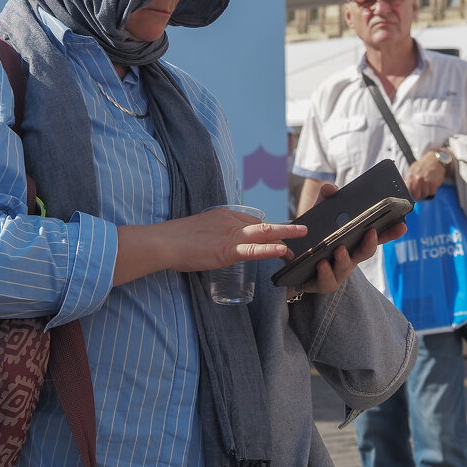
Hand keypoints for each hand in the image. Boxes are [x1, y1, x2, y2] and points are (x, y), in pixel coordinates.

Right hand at [169, 206, 306, 273]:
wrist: (164, 242)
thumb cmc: (176, 239)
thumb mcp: (201, 230)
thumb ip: (214, 234)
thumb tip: (219, 243)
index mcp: (225, 216)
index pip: (253, 221)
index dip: (270, 229)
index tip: (281, 234)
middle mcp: (231, 221)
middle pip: (263, 225)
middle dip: (283, 230)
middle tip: (300, 234)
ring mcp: (230, 235)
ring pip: (264, 233)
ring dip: (286, 234)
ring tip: (302, 236)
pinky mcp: (226, 251)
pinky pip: (253, 250)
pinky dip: (269, 249)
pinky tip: (283, 251)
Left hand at [287, 184, 407, 298]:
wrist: (292, 262)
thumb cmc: (312, 238)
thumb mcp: (318, 217)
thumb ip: (325, 201)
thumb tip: (331, 188)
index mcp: (353, 242)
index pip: (376, 237)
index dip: (390, 232)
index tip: (403, 225)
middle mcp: (350, 257)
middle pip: (366, 252)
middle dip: (370, 243)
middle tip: (371, 233)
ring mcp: (338, 272)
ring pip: (346, 267)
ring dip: (344, 258)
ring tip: (339, 249)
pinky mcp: (323, 282)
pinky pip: (327, 280)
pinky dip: (326, 272)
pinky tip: (322, 263)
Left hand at [405, 151, 449, 200]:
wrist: (435, 160)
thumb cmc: (423, 165)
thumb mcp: (412, 170)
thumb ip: (408, 179)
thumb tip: (405, 188)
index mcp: (411, 176)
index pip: (408, 191)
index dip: (410, 195)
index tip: (413, 195)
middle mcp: (418, 179)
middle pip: (416, 195)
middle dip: (418, 195)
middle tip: (421, 192)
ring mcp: (426, 182)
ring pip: (424, 195)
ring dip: (426, 193)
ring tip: (427, 186)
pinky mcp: (434, 183)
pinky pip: (431, 193)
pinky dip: (432, 191)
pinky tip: (431, 185)